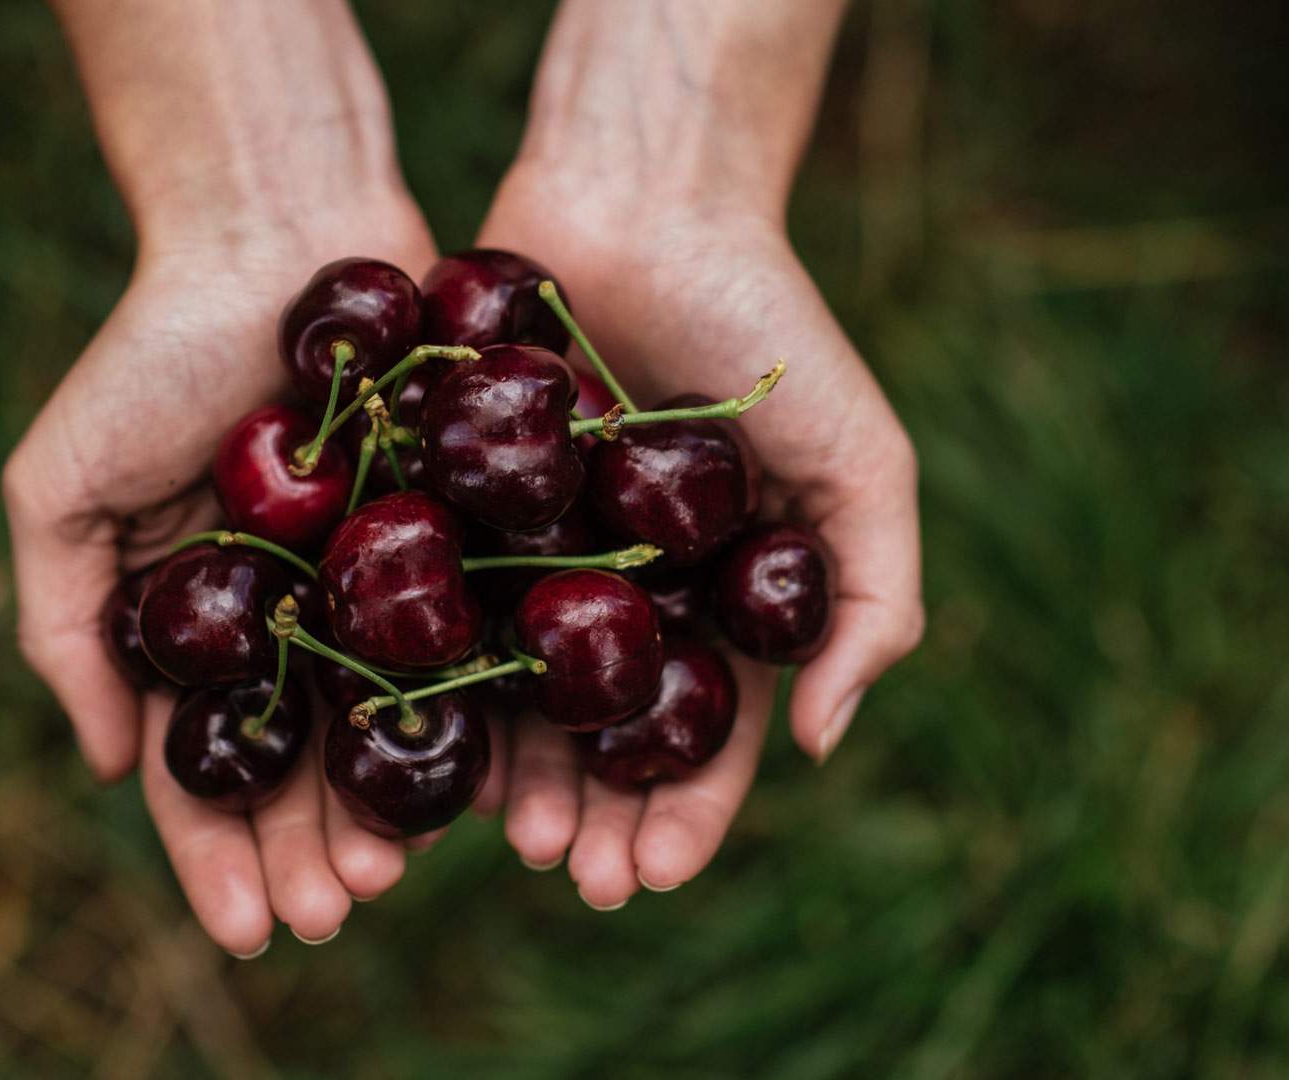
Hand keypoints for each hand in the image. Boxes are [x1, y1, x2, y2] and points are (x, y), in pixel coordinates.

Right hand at [7, 0, 443, 955]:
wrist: (279, 228)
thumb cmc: (155, 351)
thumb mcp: (62, 486)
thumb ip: (66, 625)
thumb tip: (110, 764)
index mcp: (207, 625)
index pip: (208, 764)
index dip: (222, 854)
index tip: (247, 928)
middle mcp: (296, 620)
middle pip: (308, 766)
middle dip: (313, 851)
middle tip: (335, 912)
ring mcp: (382, 585)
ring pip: (393, 728)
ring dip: (392, 811)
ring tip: (398, 874)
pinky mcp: (463, 539)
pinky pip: (474, 648)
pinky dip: (479, 722)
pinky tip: (490, 790)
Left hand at [475, 74, 922, 906]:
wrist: (644, 201)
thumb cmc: (768, 325)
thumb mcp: (861, 461)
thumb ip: (871, 598)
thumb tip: (826, 742)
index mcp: (711, 601)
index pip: (702, 733)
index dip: (684, 810)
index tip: (654, 871)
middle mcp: (618, 595)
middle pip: (598, 735)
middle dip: (592, 816)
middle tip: (573, 876)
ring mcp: (527, 554)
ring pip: (509, 693)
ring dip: (508, 776)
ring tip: (501, 835)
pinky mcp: (448, 506)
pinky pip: (428, 611)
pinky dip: (424, 679)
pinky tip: (417, 740)